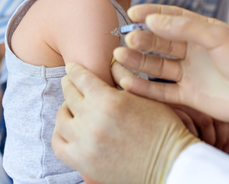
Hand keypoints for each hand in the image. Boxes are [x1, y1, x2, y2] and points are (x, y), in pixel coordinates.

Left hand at [52, 63, 200, 183]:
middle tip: (70, 83)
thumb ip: (125, 79)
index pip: (80, 78)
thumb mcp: (147, 97)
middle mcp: (93, 120)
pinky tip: (69, 129)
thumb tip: (110, 63)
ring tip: (72, 107)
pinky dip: (60, 134)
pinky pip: (58, 144)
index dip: (75, 70)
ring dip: (66, 109)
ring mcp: (85, 143)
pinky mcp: (83, 162)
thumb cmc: (163, 128)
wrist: (170, 163)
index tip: (72, 68)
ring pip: (61, 118)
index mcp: (109, 101)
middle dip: (70, 85)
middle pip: (69, 95)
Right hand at [112, 4, 228, 159]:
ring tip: (120, 57)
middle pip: (160, 42)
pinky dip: (144, 87)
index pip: (171, 17)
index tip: (132, 12)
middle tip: (127, 39)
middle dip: (142, 39)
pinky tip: (127, 81)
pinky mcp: (189, 97)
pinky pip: (161, 91)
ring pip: (157, 65)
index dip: (151, 14)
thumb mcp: (221, 37)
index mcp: (203, 31)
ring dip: (138, 61)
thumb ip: (186, 28)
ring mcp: (190, 74)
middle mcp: (194, 51)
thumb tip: (153, 19)